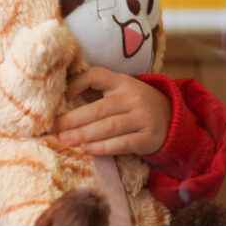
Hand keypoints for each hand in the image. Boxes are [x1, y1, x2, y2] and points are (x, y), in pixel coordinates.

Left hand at [54, 66, 171, 155]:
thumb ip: (94, 92)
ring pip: (109, 127)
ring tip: (64, 140)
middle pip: (99, 108)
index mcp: (121, 82)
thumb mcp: (119, 91)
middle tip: (54, 128)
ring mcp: (142, 118)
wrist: (171, 119)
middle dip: (73, 119)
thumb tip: (58, 99)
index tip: (61, 97)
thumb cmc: (133, 105)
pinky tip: (87, 149)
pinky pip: (123, 143)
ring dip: (84, 134)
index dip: (75, 84)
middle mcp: (132, 98)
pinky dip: (104, 147)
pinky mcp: (148, 138)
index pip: (95, 75)